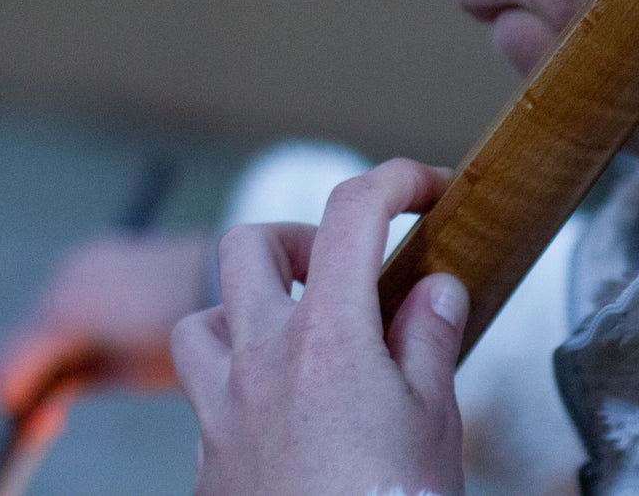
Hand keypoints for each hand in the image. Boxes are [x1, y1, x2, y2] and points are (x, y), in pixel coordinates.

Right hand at [0, 233, 209, 415]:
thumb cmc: (188, 333)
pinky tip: (111, 335)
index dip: (18, 404)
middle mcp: (65, 277)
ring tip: (99, 367)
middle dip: (38, 376)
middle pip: (24, 342)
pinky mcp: (102, 249)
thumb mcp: (128, 372)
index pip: (7, 371)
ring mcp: (83, 258)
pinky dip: (75, 320)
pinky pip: (69, 293)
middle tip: (62, 411)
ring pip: (43, 317)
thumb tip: (39, 405)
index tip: (46, 425)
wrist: (232, 277)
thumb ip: (74, 383)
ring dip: (56, 346)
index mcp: (64, 313)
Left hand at [171, 159, 466, 495]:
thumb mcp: (436, 417)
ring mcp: (220, 410)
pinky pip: (202, 391)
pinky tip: (285, 408)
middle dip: (301, 238)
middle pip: (248, 245)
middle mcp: (260, 359)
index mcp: (328, 336)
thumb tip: (434, 286)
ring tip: (304, 333)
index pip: (352, 211)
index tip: (428, 189)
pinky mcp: (206, 458)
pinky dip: (238, 378)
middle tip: (348, 268)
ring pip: (202, 320)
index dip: (395, 180)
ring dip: (250, 308)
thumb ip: (429, 337)